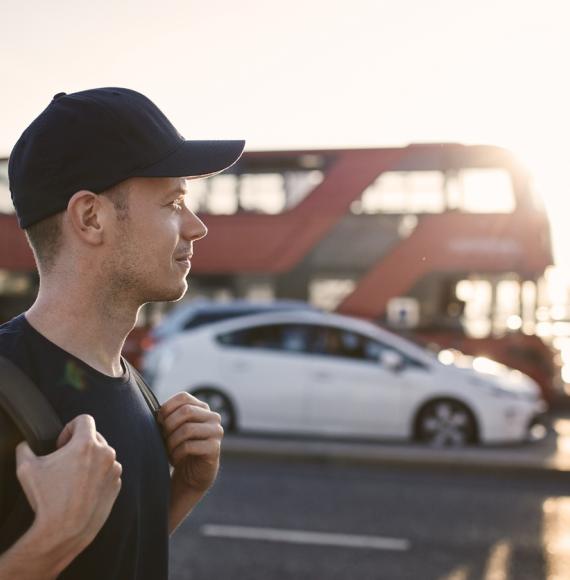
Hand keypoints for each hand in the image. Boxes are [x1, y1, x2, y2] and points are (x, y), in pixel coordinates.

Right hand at [15, 414, 121, 556]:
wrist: (64, 531)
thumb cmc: (47, 500)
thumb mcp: (26, 469)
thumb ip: (25, 449)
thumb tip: (24, 445)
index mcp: (87, 444)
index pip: (84, 419)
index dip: (69, 427)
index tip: (61, 444)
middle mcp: (105, 453)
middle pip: (94, 437)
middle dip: (78, 446)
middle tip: (64, 463)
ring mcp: (114, 469)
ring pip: (101, 456)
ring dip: (89, 461)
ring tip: (72, 478)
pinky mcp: (116, 485)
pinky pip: (107, 472)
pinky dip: (97, 476)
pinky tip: (82, 490)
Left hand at [158, 392, 223, 492]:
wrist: (192, 474)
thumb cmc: (180, 447)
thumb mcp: (175, 428)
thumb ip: (170, 416)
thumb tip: (155, 411)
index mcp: (202, 408)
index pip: (184, 397)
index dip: (167, 407)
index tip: (158, 422)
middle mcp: (213, 417)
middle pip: (186, 411)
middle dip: (168, 425)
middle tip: (162, 438)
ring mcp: (216, 432)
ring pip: (187, 429)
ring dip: (171, 441)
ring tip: (167, 450)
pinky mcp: (215, 448)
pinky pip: (189, 446)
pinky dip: (176, 453)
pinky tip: (175, 459)